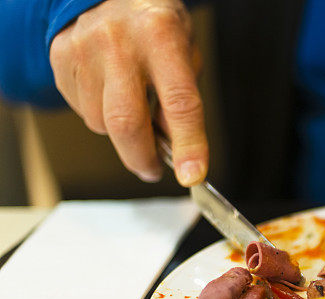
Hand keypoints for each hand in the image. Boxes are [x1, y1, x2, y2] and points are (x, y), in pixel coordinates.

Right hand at [50, 0, 206, 185]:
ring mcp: (84, 50)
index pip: (179, 103)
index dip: (188, 145)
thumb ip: (182, 100)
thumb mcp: (185, 53)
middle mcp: (118, 42)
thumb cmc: (155, 26)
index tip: (192, 175)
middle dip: (142, 158)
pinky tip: (109, 90)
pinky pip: (81, 110)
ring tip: (132, 106)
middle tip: (153, 169)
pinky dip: (100, 114)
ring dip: (121, 132)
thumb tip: (177, 150)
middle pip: (126, 123)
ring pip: (101, 123)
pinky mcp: (61, 59)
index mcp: (161, 36)